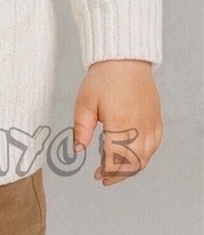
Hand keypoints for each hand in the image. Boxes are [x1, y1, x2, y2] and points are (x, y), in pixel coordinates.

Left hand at [72, 60, 162, 186]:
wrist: (124, 58)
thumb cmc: (103, 77)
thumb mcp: (84, 102)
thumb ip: (81, 129)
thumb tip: (78, 149)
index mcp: (120, 124)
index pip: (115, 160)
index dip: (107, 172)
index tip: (97, 175)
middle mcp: (139, 127)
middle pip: (133, 163)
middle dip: (119, 174)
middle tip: (105, 176)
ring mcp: (150, 123)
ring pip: (146, 157)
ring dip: (132, 167)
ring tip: (117, 168)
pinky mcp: (156, 118)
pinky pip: (154, 145)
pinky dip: (145, 155)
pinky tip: (134, 155)